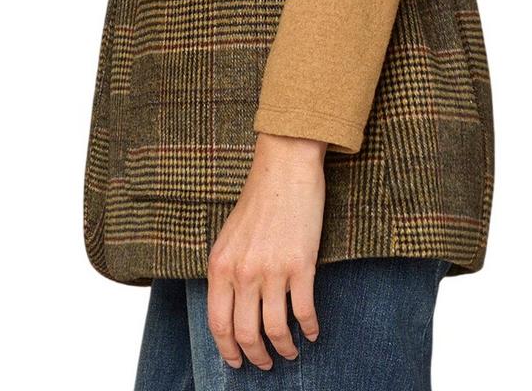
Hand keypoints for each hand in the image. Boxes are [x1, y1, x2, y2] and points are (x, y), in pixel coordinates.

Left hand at [206, 131, 326, 369]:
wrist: (285, 167)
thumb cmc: (259, 198)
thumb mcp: (229, 236)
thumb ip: (227, 271)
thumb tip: (232, 309)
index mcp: (220, 265)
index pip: (218, 324)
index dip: (228, 350)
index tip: (236, 363)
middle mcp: (243, 272)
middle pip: (246, 334)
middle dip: (256, 357)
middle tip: (266, 364)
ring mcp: (272, 270)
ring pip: (276, 330)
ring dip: (285, 349)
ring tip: (291, 352)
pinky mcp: (301, 265)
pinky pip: (304, 311)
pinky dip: (310, 328)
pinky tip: (313, 332)